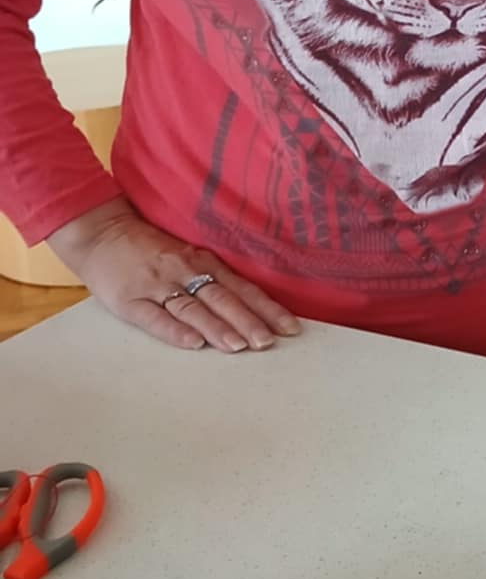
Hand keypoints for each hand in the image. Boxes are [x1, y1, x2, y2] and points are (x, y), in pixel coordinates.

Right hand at [47, 197, 300, 354]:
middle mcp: (185, 272)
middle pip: (223, 299)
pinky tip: (193, 343)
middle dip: (248, 321)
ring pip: (194, 309)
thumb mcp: (187, 255)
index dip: (267, 308)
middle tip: (269, 342)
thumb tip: (250, 305)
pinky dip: (175, 330)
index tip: (291, 326)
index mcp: (202, 262)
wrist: (101, 232)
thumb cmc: (149, 248)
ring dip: (218, 328)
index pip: (242, 288)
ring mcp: (158, 286)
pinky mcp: (130, 300)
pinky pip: (155, 318)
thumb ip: (213, 276)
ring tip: (239, 346)